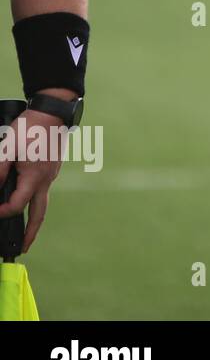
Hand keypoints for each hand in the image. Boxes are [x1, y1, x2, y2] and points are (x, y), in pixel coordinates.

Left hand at [0, 108, 66, 252]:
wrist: (54, 111)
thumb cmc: (30, 127)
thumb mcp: (8, 147)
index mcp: (34, 177)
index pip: (18, 205)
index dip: (3, 212)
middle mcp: (46, 179)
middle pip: (40, 213)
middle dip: (31, 233)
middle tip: (24, 248)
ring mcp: (52, 174)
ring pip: (43, 202)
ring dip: (35, 218)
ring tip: (26, 230)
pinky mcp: (52, 168)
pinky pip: (44, 189)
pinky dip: (36, 200)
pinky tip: (27, 198)